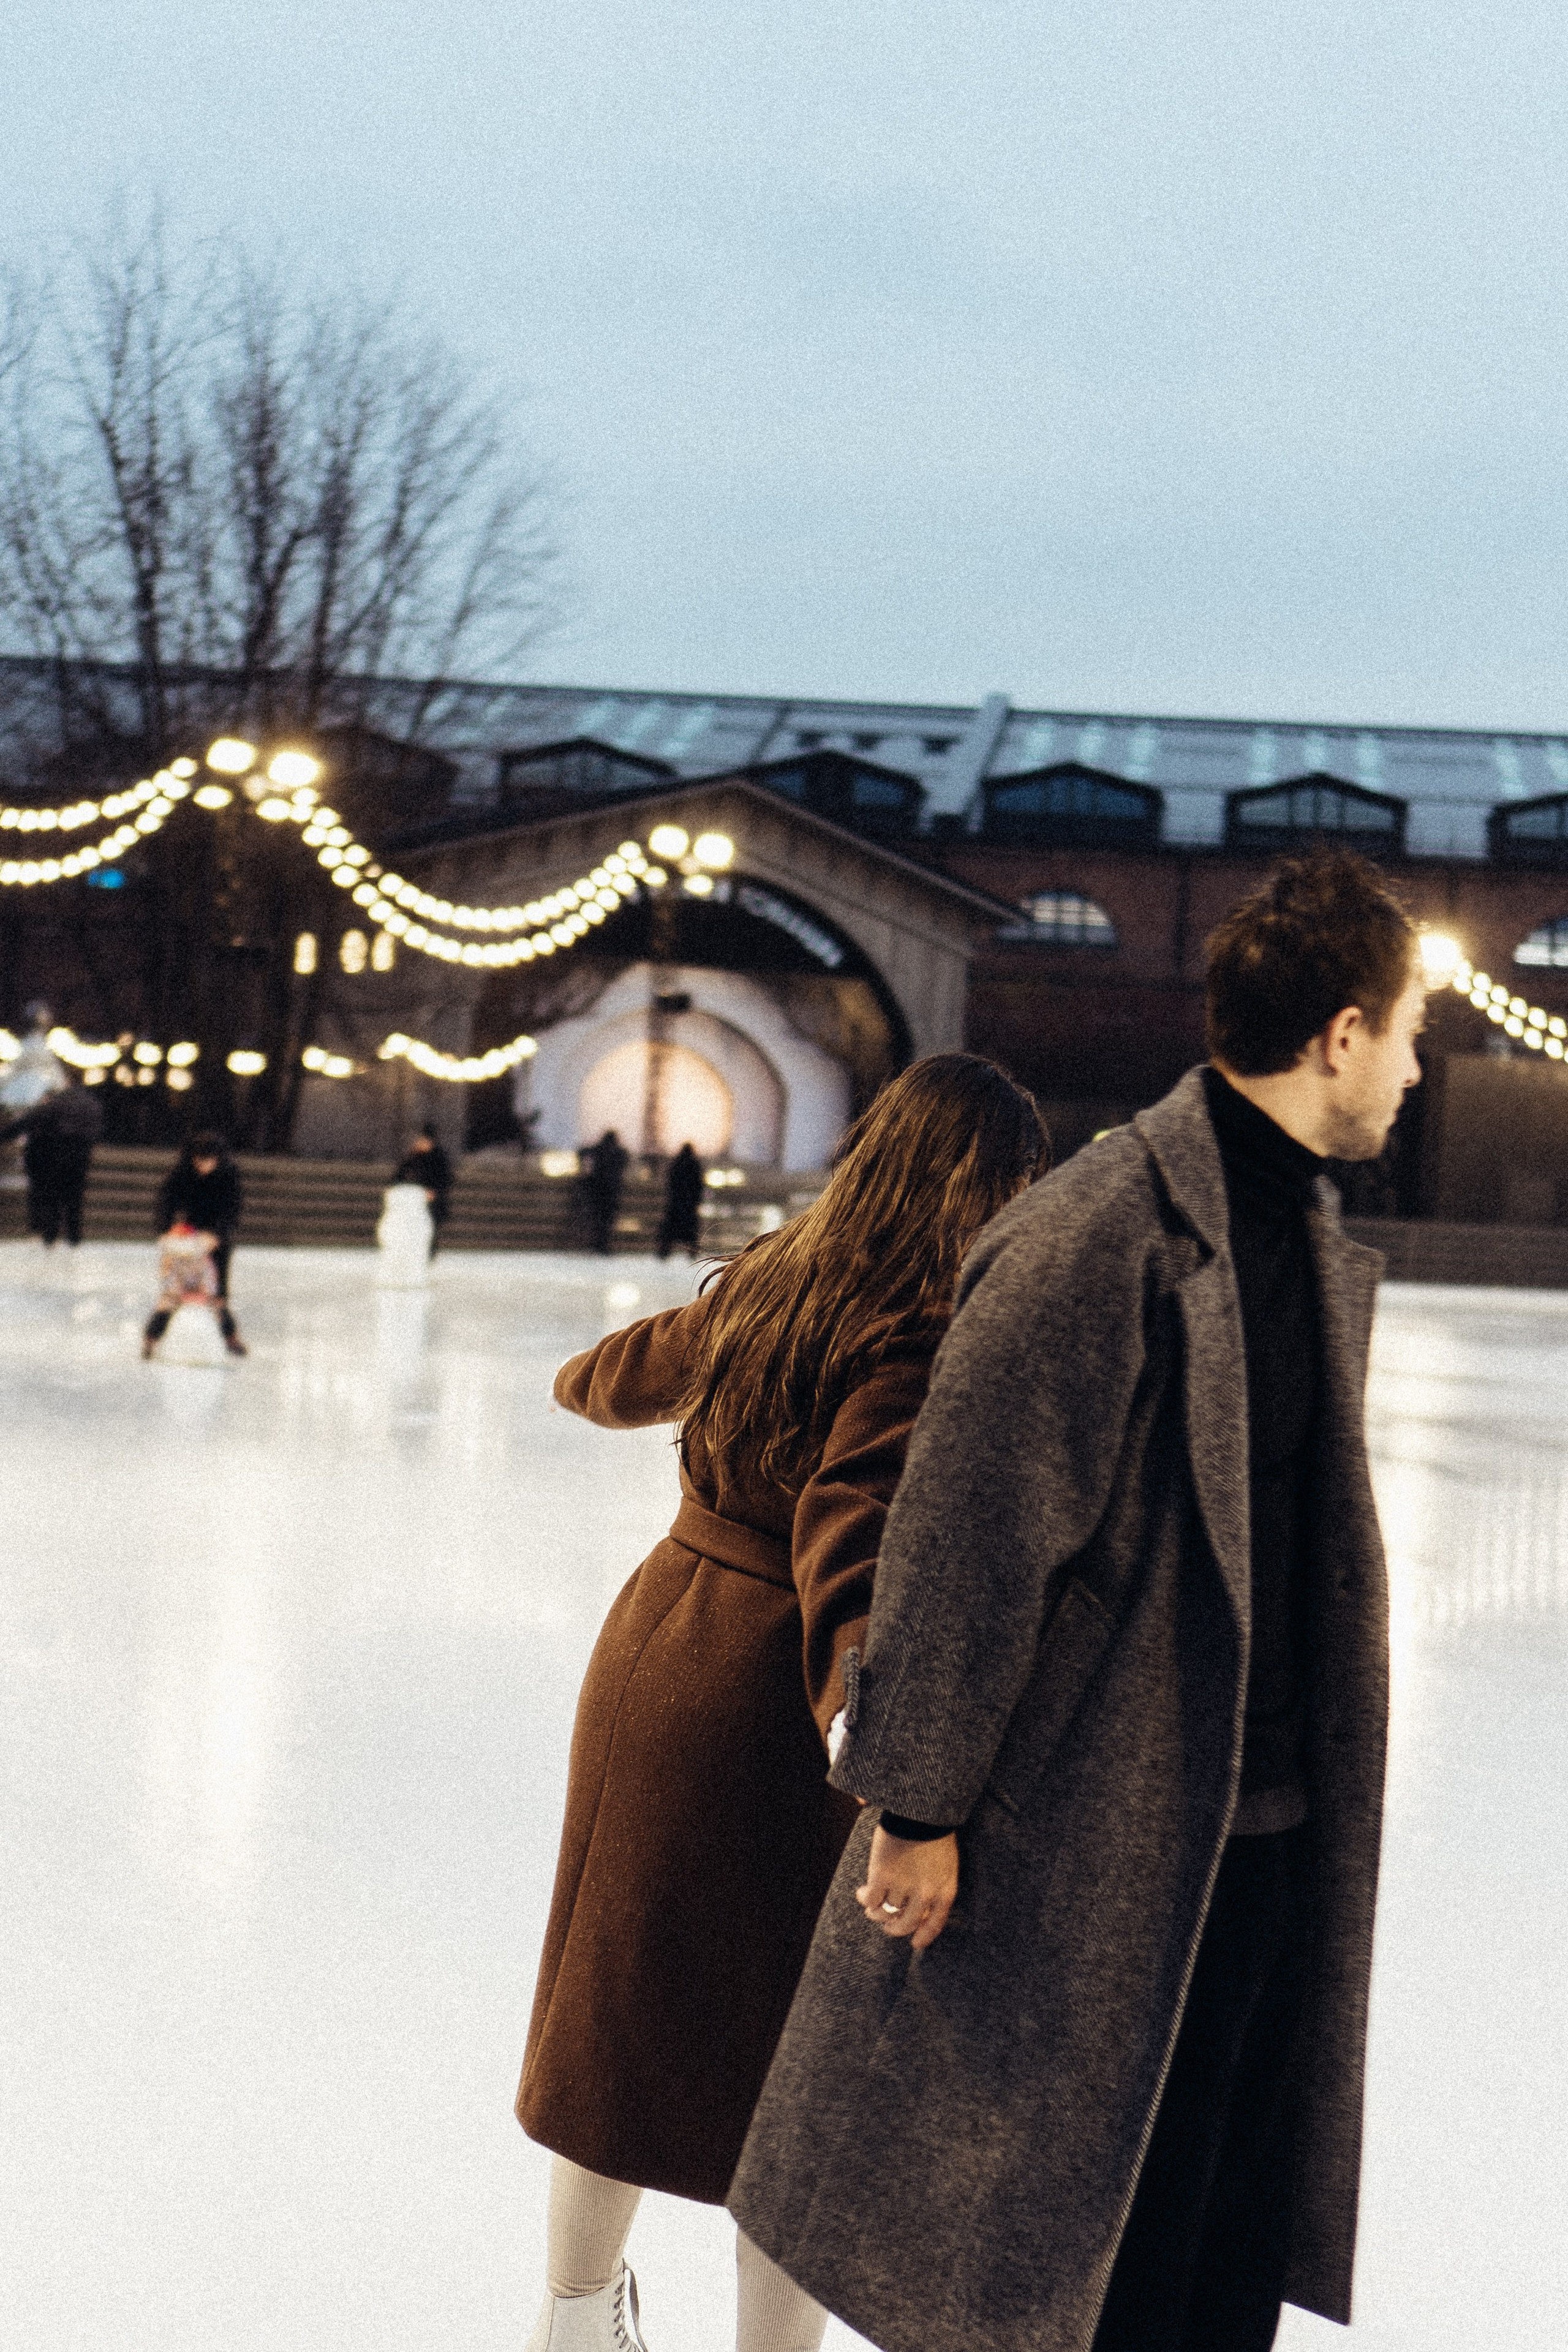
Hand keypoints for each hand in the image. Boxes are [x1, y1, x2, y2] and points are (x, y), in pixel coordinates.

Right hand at [856, 1825, 959, 1949]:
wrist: (922, 1811)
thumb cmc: (935, 1833)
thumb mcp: (946, 1864)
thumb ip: (937, 1886)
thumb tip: (920, 1909)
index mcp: (944, 1891)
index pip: (935, 1924)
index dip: (924, 1937)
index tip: (915, 1944)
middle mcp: (925, 1894)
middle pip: (906, 1924)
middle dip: (894, 1929)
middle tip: (887, 1926)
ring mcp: (903, 1886)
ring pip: (885, 1913)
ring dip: (876, 1913)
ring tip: (871, 1908)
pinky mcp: (882, 1877)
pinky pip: (870, 1900)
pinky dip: (864, 1899)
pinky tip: (862, 1893)